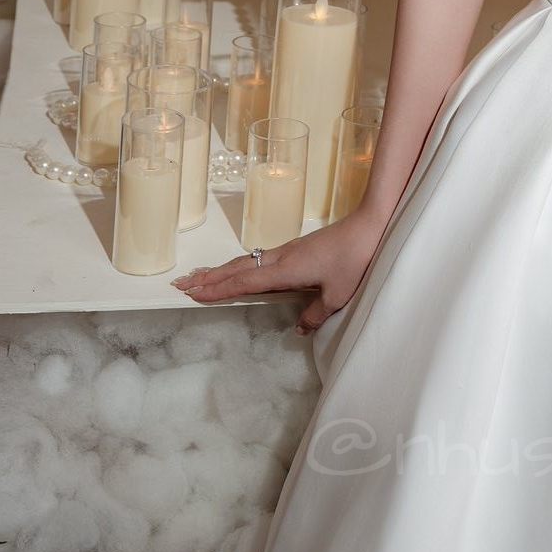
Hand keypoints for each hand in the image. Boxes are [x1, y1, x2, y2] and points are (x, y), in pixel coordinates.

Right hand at [171, 207, 385, 334]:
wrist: (371, 224)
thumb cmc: (355, 259)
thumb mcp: (338, 295)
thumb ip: (316, 313)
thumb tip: (299, 327)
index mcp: (286, 270)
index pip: (243, 282)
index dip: (217, 290)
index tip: (192, 294)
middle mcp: (281, 258)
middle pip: (237, 269)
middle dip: (208, 278)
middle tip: (180, 285)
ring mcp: (289, 251)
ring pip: (247, 262)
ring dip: (222, 271)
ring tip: (201, 277)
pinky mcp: (298, 249)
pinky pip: (260, 259)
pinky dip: (241, 266)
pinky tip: (241, 270)